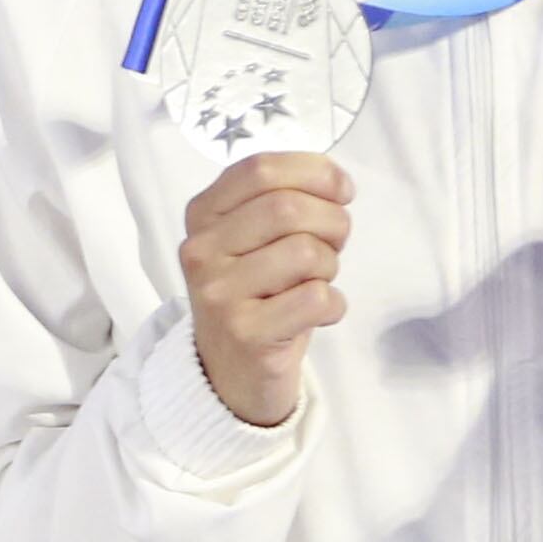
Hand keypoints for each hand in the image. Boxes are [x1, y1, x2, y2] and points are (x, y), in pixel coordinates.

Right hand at [181, 151, 350, 427]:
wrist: (230, 371)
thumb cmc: (255, 292)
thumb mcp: (251, 238)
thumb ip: (279, 199)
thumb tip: (335, 183)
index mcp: (202, 214)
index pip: (260, 169)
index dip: (314, 172)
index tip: (341, 191)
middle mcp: (201, 249)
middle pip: (288, 207)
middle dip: (332, 222)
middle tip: (333, 244)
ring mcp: (219, 293)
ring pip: (305, 252)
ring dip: (331, 266)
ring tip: (317, 281)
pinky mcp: (246, 333)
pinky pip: (316, 298)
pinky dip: (334, 304)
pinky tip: (318, 313)